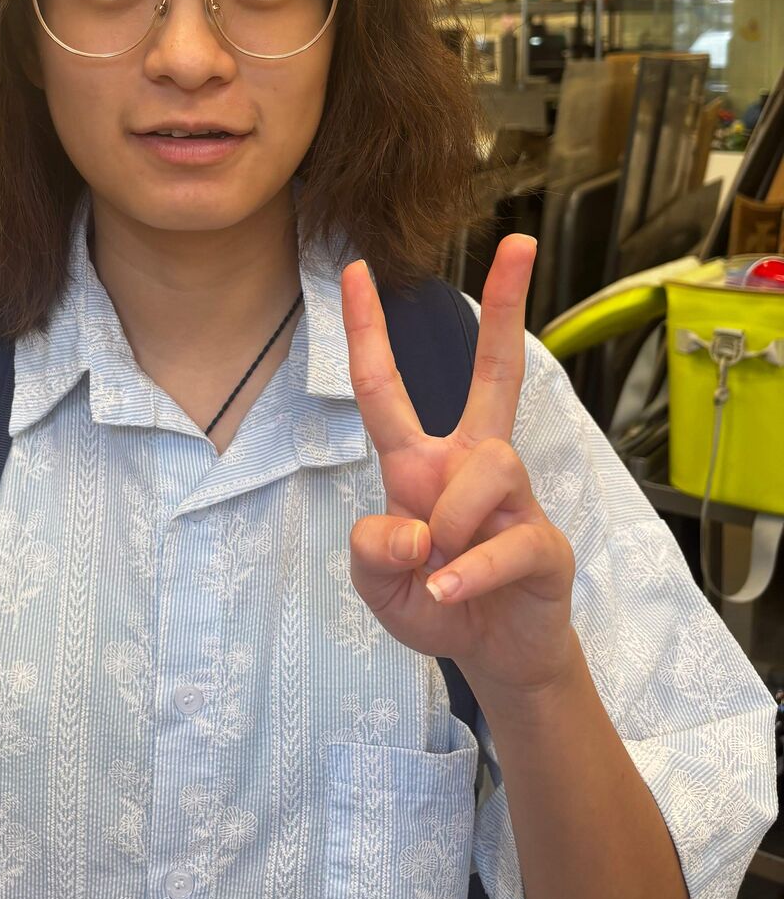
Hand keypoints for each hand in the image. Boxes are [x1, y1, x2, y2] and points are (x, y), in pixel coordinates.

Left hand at [341, 235, 575, 700]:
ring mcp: (514, 500)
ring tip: (439, 570)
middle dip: (508, 305)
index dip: (367, 330)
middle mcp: (470, 465)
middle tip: (520, 243)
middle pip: (495, 372)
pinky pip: (507, 541)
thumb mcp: (376, 584)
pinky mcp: (544, 544)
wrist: (493, 655)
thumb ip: (370, 552)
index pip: (385, 388)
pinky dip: (471, 574)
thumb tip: (412, 527)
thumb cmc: (431, 601)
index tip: (354, 269)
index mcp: (420, 463)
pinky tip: (450, 594)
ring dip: (452, 523)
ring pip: (486, 467)